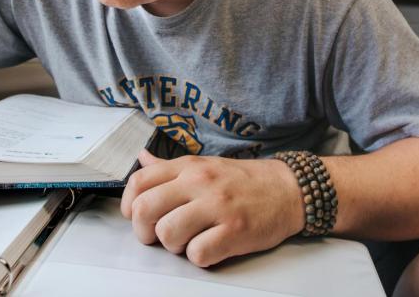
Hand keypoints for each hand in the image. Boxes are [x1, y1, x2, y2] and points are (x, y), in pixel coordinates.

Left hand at [120, 150, 303, 266]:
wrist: (289, 189)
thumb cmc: (244, 181)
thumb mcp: (205, 164)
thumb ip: (170, 167)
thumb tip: (141, 160)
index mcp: (189, 166)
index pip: (139, 182)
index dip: (129, 205)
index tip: (138, 216)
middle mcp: (200, 182)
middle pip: (145, 210)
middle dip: (145, 232)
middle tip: (159, 235)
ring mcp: (218, 206)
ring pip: (168, 235)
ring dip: (174, 246)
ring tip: (190, 240)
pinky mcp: (235, 231)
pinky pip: (197, 255)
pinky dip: (200, 257)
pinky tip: (211, 247)